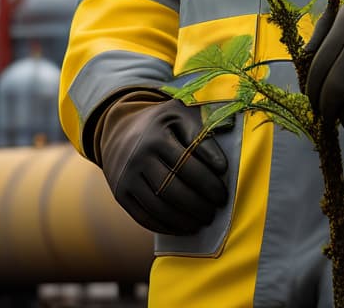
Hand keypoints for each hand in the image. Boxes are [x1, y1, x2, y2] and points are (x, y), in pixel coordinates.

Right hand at [93, 90, 228, 234]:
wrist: (120, 131)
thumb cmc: (162, 125)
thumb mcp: (180, 116)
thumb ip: (201, 134)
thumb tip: (220, 167)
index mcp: (157, 135)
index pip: (187, 163)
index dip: (208, 181)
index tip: (223, 191)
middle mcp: (139, 156)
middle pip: (173, 189)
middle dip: (199, 204)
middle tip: (216, 210)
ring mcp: (127, 177)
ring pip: (159, 207)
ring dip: (185, 219)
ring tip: (203, 221)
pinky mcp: (121, 194)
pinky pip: (144, 217)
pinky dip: (166, 227)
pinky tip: (183, 228)